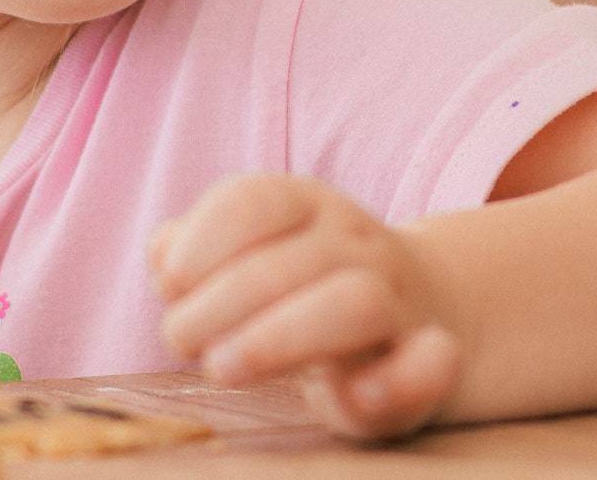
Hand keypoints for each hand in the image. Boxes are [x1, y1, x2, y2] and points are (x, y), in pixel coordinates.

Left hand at [150, 175, 462, 439]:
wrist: (421, 306)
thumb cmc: (303, 283)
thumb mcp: (251, 249)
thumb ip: (195, 247)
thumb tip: (161, 256)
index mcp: (307, 203)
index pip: (250, 202)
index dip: (198, 246)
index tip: (168, 288)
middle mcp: (356, 242)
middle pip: (290, 262)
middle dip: (220, 305)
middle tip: (180, 341)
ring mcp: (399, 299)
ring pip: (355, 303)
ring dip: (277, 339)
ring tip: (221, 368)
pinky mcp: (427, 362)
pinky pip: (434, 362)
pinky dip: (401, 379)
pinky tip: (358, 395)